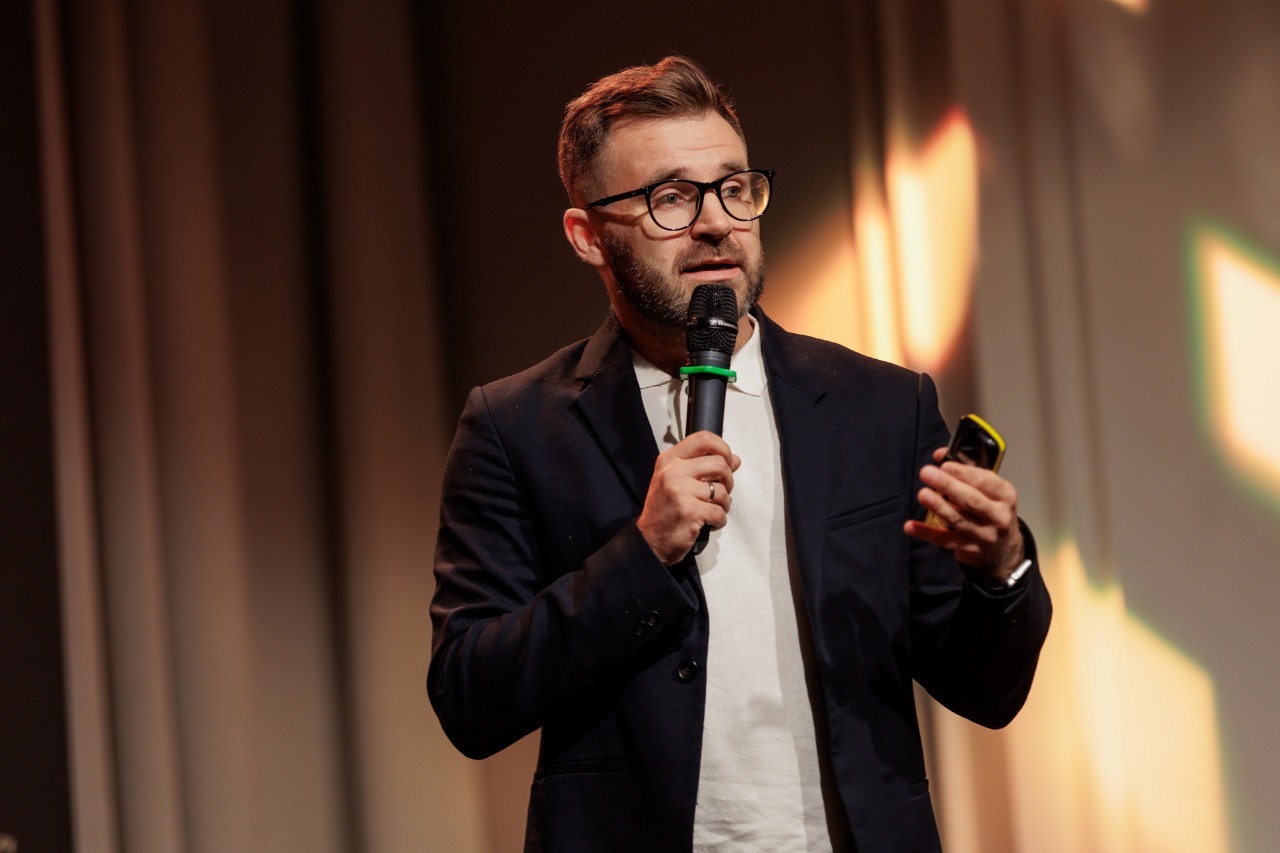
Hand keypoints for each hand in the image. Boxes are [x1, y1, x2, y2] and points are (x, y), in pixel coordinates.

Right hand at [638, 431, 740, 565]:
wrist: (650, 541)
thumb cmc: (665, 510)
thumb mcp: (677, 481)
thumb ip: (704, 467)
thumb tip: (735, 460)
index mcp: (669, 460)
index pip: (703, 439)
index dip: (723, 448)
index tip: (727, 461)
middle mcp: (673, 471)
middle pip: (720, 464)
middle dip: (728, 481)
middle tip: (720, 493)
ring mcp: (680, 491)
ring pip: (723, 491)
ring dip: (724, 505)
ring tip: (711, 511)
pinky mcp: (690, 512)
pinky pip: (720, 512)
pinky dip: (719, 521)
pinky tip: (708, 523)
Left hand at [904, 447, 1024, 584]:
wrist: (1003, 548)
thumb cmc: (993, 511)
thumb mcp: (990, 489)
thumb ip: (966, 470)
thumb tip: (940, 454)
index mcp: (1005, 495)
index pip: (984, 481)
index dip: (963, 472)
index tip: (944, 465)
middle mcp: (998, 516)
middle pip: (971, 500)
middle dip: (948, 485)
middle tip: (927, 473)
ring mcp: (984, 535)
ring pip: (958, 520)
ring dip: (938, 506)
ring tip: (923, 494)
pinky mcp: (969, 549)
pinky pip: (945, 540)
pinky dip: (927, 532)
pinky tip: (911, 525)